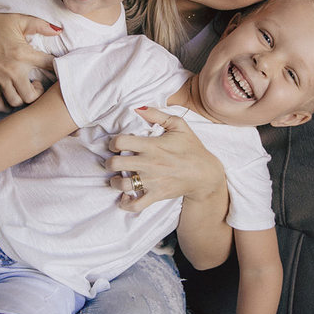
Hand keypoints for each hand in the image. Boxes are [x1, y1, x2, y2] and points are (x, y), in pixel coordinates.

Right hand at [0, 13, 59, 111]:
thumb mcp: (18, 20)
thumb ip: (40, 25)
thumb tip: (59, 31)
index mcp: (23, 54)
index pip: (49, 65)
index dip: (58, 68)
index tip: (59, 69)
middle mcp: (13, 70)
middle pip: (32, 95)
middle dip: (39, 93)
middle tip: (38, 84)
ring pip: (16, 102)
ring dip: (23, 99)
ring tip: (25, 89)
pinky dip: (5, 106)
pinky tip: (10, 97)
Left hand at [107, 107, 225, 211]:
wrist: (205, 174)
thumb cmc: (191, 148)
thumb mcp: (179, 125)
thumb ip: (157, 115)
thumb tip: (138, 108)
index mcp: (152, 145)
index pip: (120, 141)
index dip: (113, 142)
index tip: (115, 145)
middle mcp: (149, 163)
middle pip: (115, 163)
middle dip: (108, 162)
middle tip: (112, 162)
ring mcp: (152, 181)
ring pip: (122, 184)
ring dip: (114, 182)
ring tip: (117, 178)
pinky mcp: (156, 195)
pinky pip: (135, 205)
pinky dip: (126, 204)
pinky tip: (125, 197)